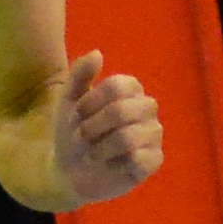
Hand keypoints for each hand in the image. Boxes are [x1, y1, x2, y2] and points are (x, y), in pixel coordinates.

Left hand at [51, 49, 165, 205]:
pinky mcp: (154, 160)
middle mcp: (147, 108)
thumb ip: (80, 75)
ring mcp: (153, 134)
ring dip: (100, 148)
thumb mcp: (68, 101)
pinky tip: (109, 165)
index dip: (91, 102)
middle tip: (82, 136)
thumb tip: (98, 53)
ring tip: (92, 153)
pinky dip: (114, 164)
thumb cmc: (72, 132)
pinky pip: (139, 160)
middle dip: (93, 127)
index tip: (78, 113)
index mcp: (130, 89)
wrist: (69, 170)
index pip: (117, 86)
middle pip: (121, 111)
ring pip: (128, 138)